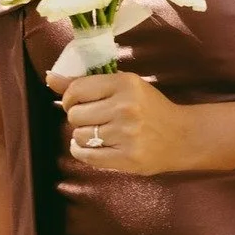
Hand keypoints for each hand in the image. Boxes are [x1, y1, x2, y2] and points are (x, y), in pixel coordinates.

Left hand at [47, 70, 195, 174]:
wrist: (184, 136)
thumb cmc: (151, 109)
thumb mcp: (125, 88)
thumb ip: (87, 83)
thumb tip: (50, 77)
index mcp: (126, 83)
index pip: (76, 90)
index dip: (71, 99)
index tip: (80, 103)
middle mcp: (125, 107)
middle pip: (74, 115)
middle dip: (80, 118)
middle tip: (96, 120)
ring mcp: (126, 133)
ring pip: (79, 135)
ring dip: (84, 136)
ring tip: (101, 134)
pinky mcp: (127, 157)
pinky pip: (86, 155)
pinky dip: (82, 151)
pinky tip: (93, 147)